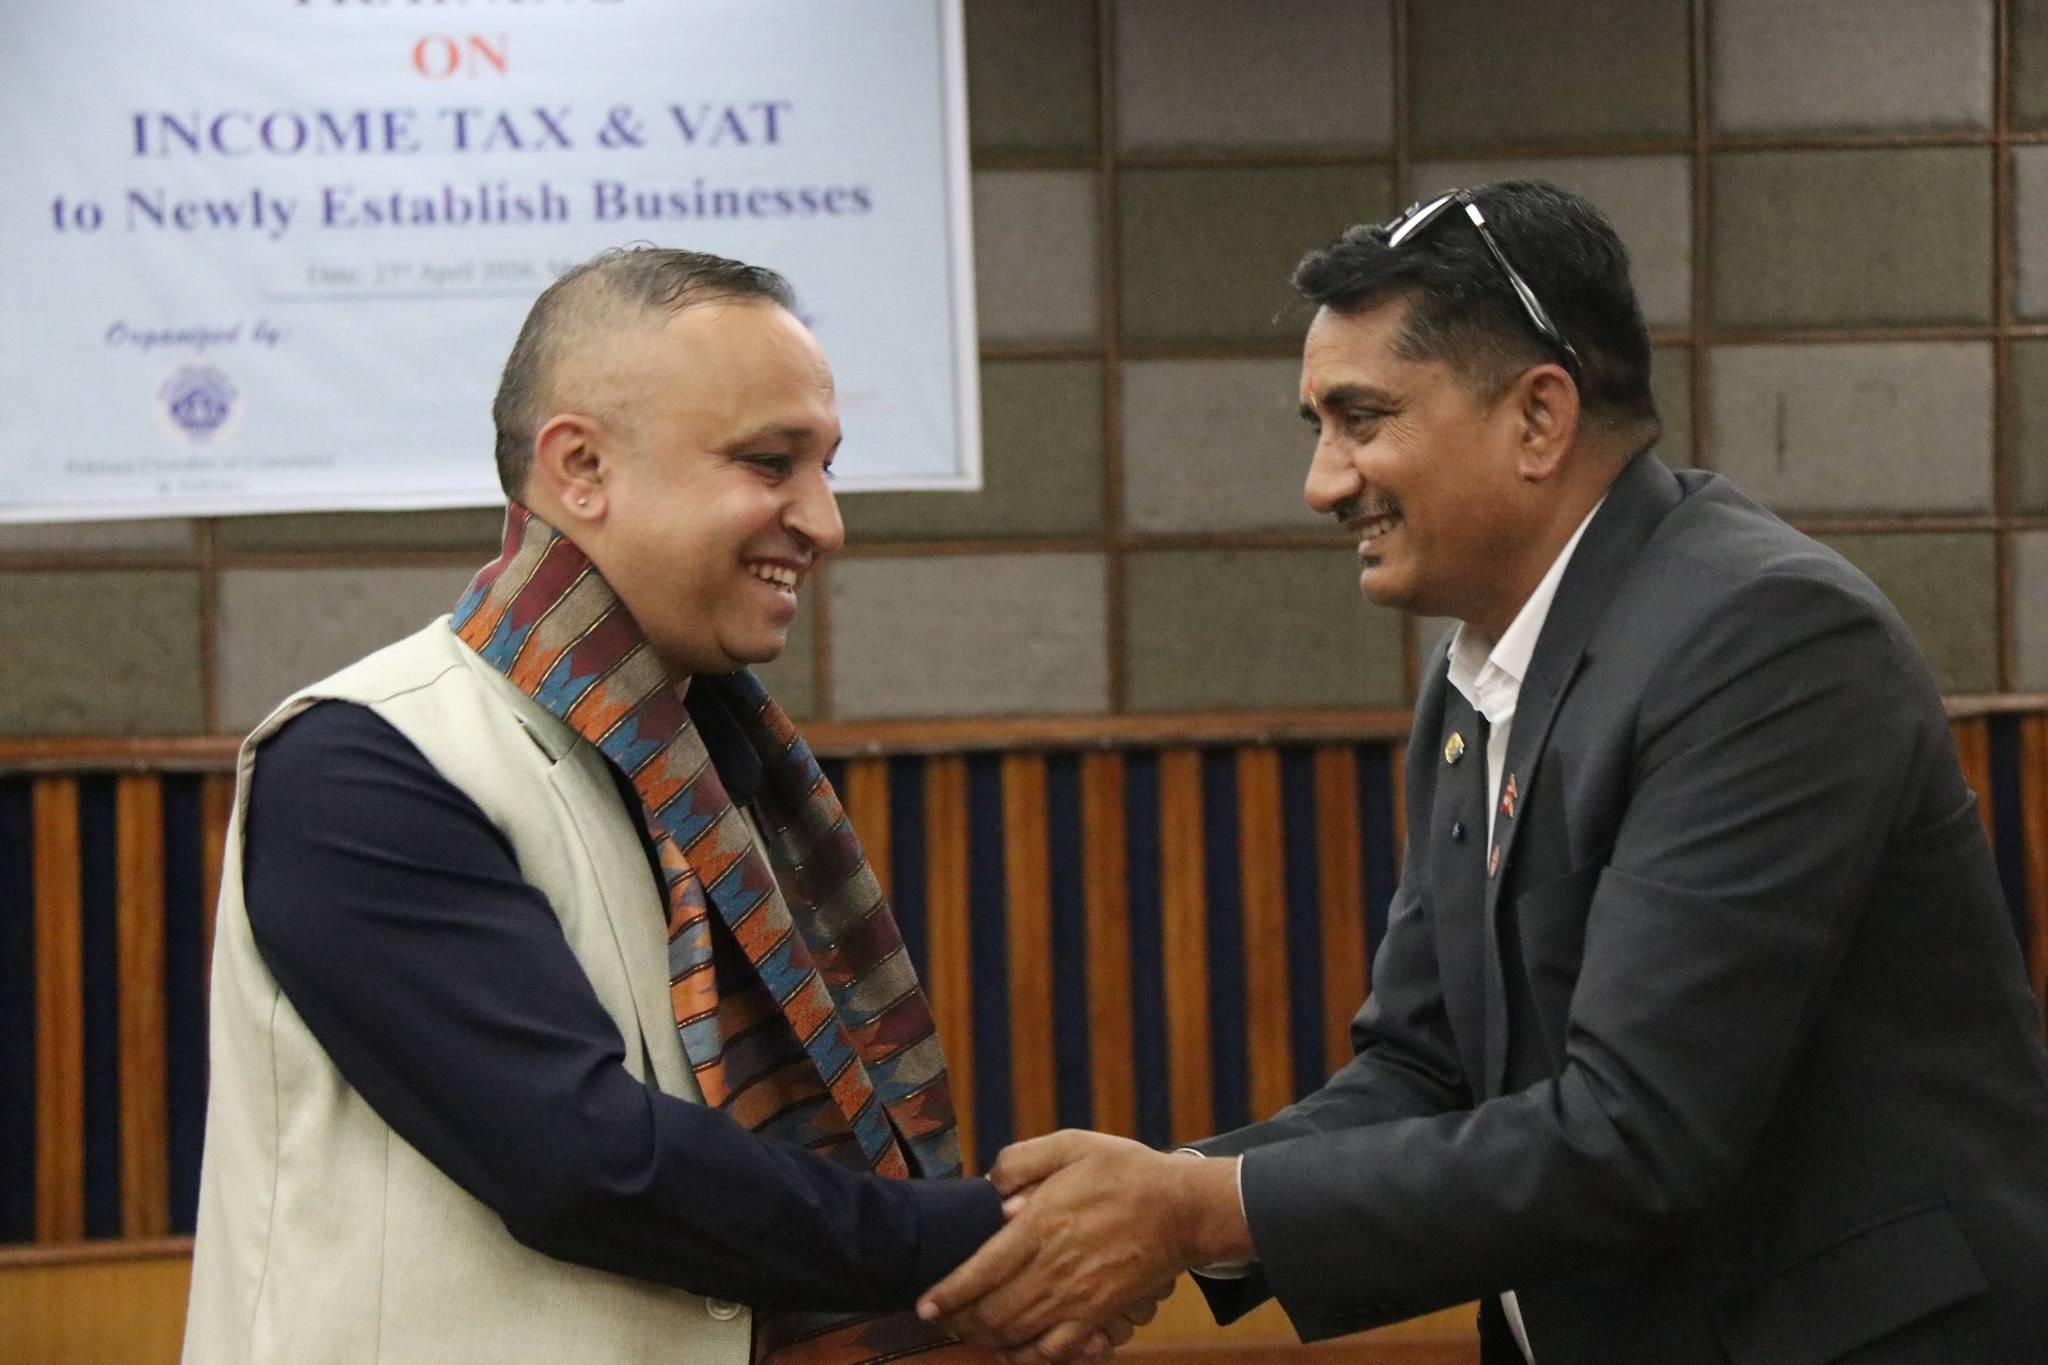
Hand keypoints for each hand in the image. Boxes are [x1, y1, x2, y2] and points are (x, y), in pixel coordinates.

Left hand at [917, 1131, 1249, 1361]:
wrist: (1182, 1209)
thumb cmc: (1125, 1171)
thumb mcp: (1072, 1144)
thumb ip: (1023, 1161)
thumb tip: (995, 1196)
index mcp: (1042, 1224)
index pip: (981, 1271)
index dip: (948, 1294)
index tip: (925, 1305)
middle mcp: (1054, 1268)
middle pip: (993, 1312)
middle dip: (960, 1322)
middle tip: (942, 1322)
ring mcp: (1078, 1297)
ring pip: (1018, 1335)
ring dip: (987, 1340)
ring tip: (970, 1334)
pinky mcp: (1100, 1315)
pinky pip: (1058, 1351)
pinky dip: (1030, 1359)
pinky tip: (1015, 1354)